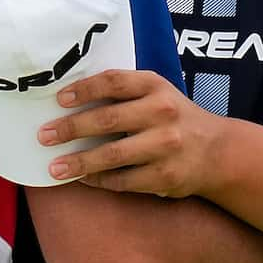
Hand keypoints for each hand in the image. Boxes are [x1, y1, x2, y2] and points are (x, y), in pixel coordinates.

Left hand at [40, 69, 228, 197]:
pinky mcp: (167, 176)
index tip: (58, 99)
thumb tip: (66, 97)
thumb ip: (121, 91)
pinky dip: (100, 180)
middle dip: (71, 128)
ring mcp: (166, 146)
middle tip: (44, 136)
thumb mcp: (155, 93)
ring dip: (79, 162)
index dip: (84, 89)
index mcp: (156, 86)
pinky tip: (83, 179)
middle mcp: (163, 113)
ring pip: (113, 155)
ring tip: (54, 168)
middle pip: (108, 119)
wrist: (218, 152)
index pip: (114, 81)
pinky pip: (125, 180)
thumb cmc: (173, 117)